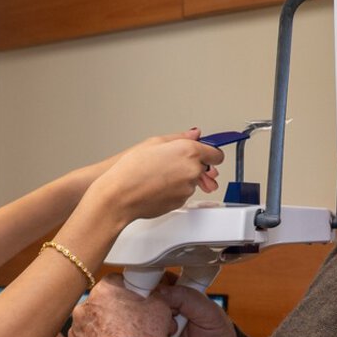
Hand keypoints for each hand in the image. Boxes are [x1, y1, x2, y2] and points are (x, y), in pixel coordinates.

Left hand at [66, 279, 176, 336]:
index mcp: (104, 292)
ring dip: (106, 331)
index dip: (130, 290)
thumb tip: (157, 298)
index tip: (137, 299)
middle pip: (104, 304)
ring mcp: (76, 331)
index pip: (117, 281)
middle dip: (118, 313)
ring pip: (94, 326)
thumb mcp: (160, 311)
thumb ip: (157, 298)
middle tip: (135, 324)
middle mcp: (84, 309)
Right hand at [91, 132, 221, 222]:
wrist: (120, 195)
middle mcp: (193, 170)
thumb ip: (180, 138)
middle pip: (205, 168)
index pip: (216, 154)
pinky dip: (175, 190)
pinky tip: (158, 186)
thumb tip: (194, 134)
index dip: (210, 153)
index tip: (206, 153)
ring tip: (159, 175)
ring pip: (192, 181)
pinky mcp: (181, 202)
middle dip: (194, 166)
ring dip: (183, 178)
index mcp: (189, 151)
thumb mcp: (153, 142)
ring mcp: (188, 188)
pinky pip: (183, 193)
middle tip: (174, 164)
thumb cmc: (131, 169)